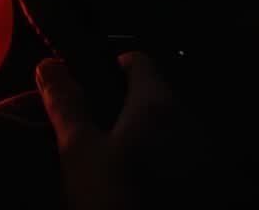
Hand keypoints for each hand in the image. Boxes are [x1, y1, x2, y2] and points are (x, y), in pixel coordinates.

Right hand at [37, 52, 196, 209]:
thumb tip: (48, 63)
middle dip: (124, 106)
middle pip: (154, 96)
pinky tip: (137, 184)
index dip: (110, 67)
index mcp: (156, 103)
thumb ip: (65, 104)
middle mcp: (188, 120)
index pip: (137, 61)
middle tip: (92, 130)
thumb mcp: (79, 150)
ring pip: (167, 130)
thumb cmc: (117, 196)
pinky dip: (159, 162)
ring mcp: (204, 155)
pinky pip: (179, 159)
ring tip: (113, 162)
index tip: (88, 86)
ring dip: (143, 137)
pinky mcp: (210, 185)